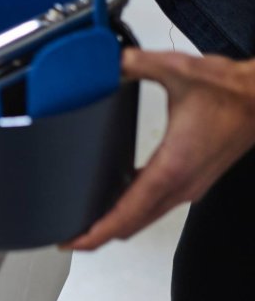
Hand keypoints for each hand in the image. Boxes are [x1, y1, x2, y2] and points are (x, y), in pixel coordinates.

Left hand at [65, 48, 254, 249]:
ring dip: (115, 225)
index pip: (126, 215)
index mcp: (171, 168)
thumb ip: (139, 63)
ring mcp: (188, 188)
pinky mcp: (193, 182)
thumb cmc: (232, 91)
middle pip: (131, 226)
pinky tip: (115, 199)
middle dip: (98, 235)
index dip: (96, 233)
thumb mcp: (181, 70)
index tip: (72, 241)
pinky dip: (132, 211)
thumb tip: (111, 59)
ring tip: (85, 222)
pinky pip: (155, 206)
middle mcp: (180, 186)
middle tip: (68, 235)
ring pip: (144, 219)